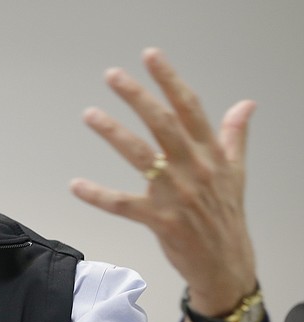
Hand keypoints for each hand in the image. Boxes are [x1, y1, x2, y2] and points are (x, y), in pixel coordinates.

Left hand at [70, 48, 260, 321]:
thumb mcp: (236, 173)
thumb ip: (235, 136)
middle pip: (163, 124)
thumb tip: (246, 104)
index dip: (170, 79)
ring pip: (141, 156)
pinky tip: (76, 185)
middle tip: (112, 75)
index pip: (190, 108)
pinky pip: (124, 205)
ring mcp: (177, 195)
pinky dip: (98, 195)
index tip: (150, 55)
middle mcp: (195, 169)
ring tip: (89, 114)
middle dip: (137, 97)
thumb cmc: (226, 216)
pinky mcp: (160, 220)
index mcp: (211, 154)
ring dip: (114, 133)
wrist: (226, 265)